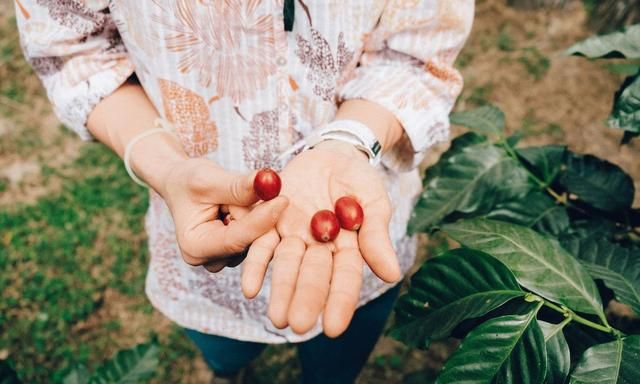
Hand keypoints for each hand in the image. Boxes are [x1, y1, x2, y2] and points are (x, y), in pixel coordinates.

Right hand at [161, 158, 288, 272]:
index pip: (235, 239)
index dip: (261, 220)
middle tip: (266, 188)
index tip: (283, 200)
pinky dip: (257, 216)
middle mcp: (211, 260)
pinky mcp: (240, 252)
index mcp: (195, 247)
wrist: (182, 186)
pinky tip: (245, 205)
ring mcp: (227, 258)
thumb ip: (237, 185)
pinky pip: (259, 234)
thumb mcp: (208, 179)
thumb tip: (268, 182)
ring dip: (256, 212)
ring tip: (236, 198)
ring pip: (257, 237)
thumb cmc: (189, 181)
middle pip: (250, 242)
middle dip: (260, 213)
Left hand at [241, 141, 400, 336]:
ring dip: (280, 290)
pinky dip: (256, 263)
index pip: (345, 278)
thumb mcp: (373, 203)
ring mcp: (295, 236)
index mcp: (348, 248)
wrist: (334, 153)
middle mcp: (319, 248)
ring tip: (275, 317)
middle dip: (305, 299)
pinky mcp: (272, 220)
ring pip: (287, 265)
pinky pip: (262, 244)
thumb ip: (376, 235)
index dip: (339, 302)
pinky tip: (249, 287)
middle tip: (296, 326)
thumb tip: (392, 274)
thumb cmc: (360, 181)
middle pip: (313, 276)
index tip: (333, 328)